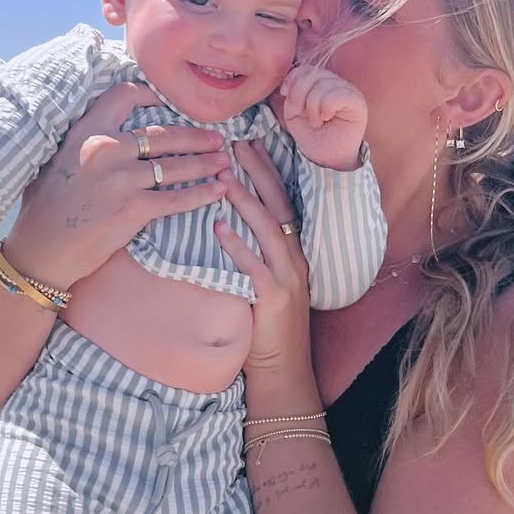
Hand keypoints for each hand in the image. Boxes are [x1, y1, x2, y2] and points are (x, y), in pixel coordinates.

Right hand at [1, 81, 230, 289]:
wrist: (42, 249)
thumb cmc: (45, 208)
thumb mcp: (58, 159)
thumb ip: (85, 141)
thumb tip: (111, 131)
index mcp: (86, 131)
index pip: (124, 97)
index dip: (152, 94)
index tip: (171, 102)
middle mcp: (107, 149)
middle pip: (162, 134)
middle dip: (195, 136)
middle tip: (216, 137)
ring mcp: (122, 179)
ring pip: (175, 166)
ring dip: (205, 163)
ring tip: (224, 161)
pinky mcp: (133, 209)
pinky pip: (176, 199)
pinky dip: (202, 194)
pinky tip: (219, 190)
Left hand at [214, 140, 312, 374]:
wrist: (282, 370)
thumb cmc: (266, 326)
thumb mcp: (266, 282)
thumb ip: (253, 253)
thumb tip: (224, 220)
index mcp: (295, 252)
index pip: (283, 202)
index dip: (268, 172)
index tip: (251, 144)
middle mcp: (295, 259)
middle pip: (278, 206)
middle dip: (259, 172)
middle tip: (239, 143)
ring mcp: (287, 278)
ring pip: (268, 229)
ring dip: (246, 201)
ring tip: (225, 176)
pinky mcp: (272, 299)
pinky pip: (253, 266)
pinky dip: (236, 245)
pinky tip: (218, 226)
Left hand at [277, 64, 366, 170]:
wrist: (326, 158)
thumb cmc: (312, 136)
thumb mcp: (294, 113)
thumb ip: (292, 94)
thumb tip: (288, 83)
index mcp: (321, 83)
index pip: (305, 69)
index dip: (292, 80)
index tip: (285, 95)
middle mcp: (337, 83)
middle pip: (312, 74)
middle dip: (299, 95)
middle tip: (301, 114)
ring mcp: (348, 91)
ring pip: (323, 84)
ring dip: (312, 106)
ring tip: (315, 122)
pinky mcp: (357, 102)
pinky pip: (337, 94)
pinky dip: (326, 107)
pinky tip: (325, 118)